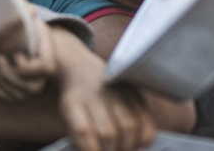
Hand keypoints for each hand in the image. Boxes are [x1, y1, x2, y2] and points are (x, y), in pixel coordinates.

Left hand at [0, 18, 57, 101]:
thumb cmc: (22, 31)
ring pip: (17, 96)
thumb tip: (30, 9)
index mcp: (49, 61)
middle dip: (7, 74)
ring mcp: (31, 91)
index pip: (44, 70)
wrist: (16, 43)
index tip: (17, 54)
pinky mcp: (19, 96)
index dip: (27, 65)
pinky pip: (9, 100)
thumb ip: (27, 16)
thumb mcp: (26, 21)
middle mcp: (43, 80)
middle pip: (30, 89)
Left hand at [53, 29, 156, 150]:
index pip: (83, 130)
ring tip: (123, 150)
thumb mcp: (67, 118)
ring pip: (129, 126)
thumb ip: (81, 137)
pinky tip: (137, 144)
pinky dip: (144, 138)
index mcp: (73, 101)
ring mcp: (118, 90)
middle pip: (109, 132)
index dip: (91, 150)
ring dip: (128, 147)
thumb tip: (96, 148)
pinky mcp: (136, 92)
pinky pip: (146, 120)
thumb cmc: (76, 106)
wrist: (83, 72)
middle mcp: (96, 93)